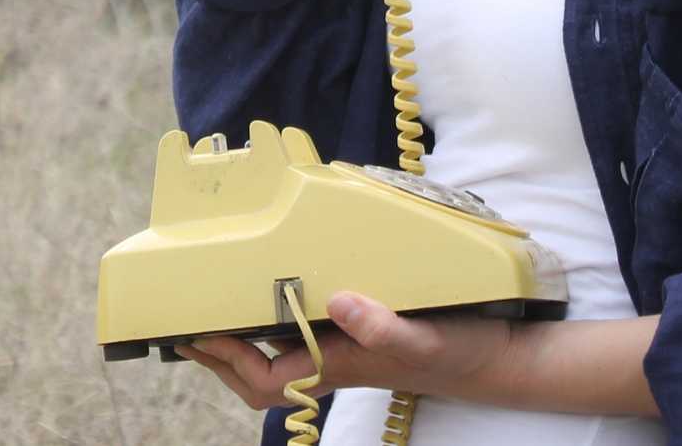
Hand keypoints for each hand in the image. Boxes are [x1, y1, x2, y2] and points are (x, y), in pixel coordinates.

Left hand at [176, 292, 513, 408]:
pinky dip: (275, 326)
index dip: (228, 361)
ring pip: (276, 363)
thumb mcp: (426, 336)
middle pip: (260, 379)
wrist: (494, 358)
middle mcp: (332, 362)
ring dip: (241, 348)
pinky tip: (270, 301)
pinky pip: (301, 341)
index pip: (267, 379)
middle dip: (220, 360)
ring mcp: (342, 352)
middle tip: (187, 330)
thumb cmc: (459, 350)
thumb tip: (339, 304)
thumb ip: (384, 325)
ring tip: (213, 318)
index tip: (198, 334)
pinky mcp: (354, 336)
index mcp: (339, 365)